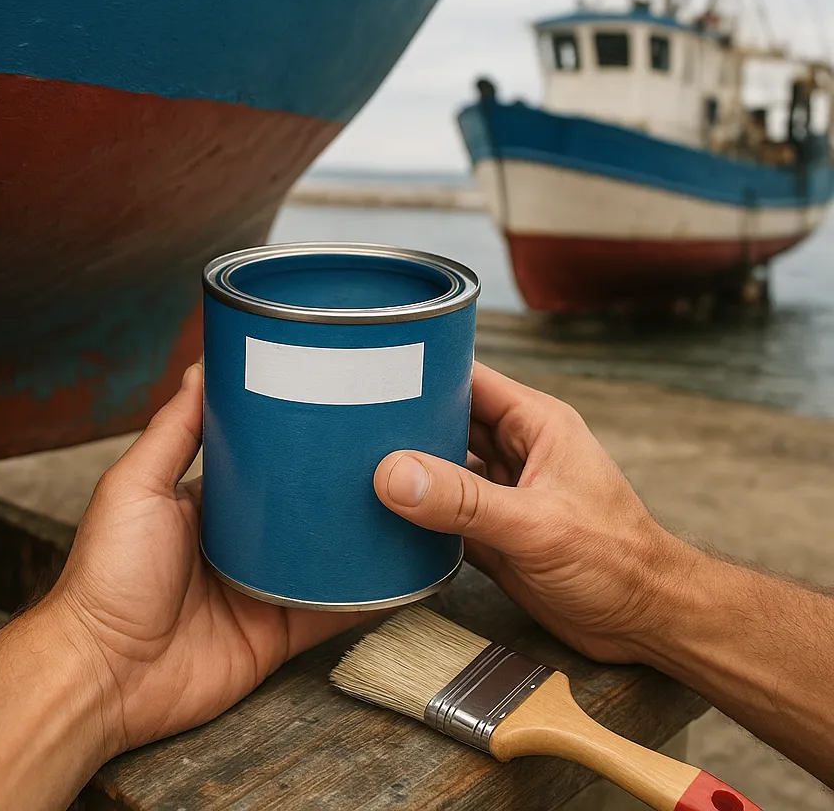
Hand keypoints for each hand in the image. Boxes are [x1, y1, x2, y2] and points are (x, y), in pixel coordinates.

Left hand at [43, 363, 360, 755]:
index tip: (332, 401)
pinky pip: (333, 611)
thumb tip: (200, 369)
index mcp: (207, 502)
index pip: (261, 459)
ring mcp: (263, 587)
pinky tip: (398, 572)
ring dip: (358, 535)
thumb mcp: (135, 486)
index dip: (292, 434)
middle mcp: (240, 541)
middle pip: (301, 505)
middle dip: (335, 483)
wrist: (105, 672)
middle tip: (385, 448)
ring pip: (324, 555)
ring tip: (404, 501)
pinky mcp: (278, 631)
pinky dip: (366, 596)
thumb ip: (172, 431)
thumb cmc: (106, 577)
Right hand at [373, 362, 692, 663]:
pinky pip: (442, 514)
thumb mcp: (536, 524)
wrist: (648, 623)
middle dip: (403, 421)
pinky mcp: (493, 533)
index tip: (371, 370)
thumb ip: (464, 501)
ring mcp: (503, 492)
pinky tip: (380, 517)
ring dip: (406, 470)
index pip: (468, 377)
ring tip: (350, 464)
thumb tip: (393, 474)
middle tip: (345, 421)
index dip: (423, 369)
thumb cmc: (618, 560)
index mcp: (536, 423)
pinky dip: (415, 516)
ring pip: (441, 468)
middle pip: (446, 420)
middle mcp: (516, 450)